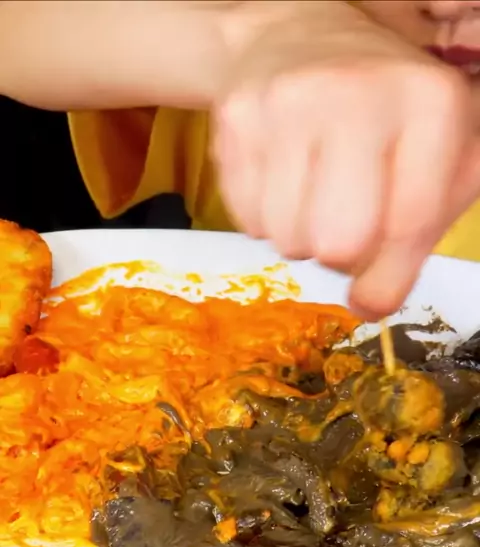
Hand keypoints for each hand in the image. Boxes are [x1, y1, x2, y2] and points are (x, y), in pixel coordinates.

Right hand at [213, 0, 479, 318]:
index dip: (390, 275)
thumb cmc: (380, 110)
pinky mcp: (235, 119)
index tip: (373, 297)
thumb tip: (369, 306)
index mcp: (428, 101)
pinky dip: (265, 216)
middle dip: (341, 253)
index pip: (409, 223)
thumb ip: (419, 234)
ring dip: (300, 234)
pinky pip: (246, 221)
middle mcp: (355, 93)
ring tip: (311, 190)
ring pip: (286, 240)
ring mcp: (286, 103)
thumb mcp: (433, 156)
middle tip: (342, 223)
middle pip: (338, 243)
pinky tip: (280, 176)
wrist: (297, 37)